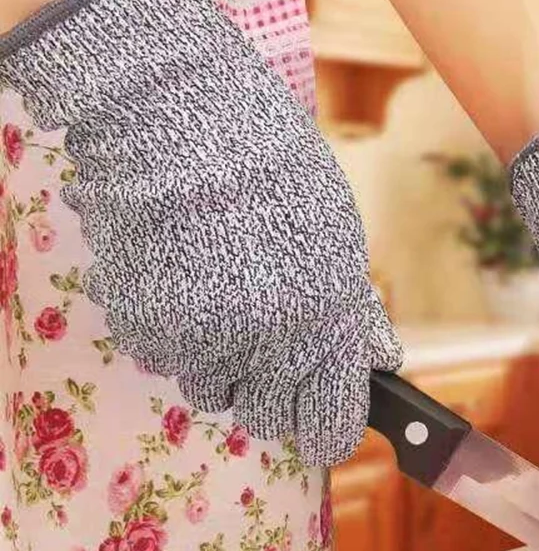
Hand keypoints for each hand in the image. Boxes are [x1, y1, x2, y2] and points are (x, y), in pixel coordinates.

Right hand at [0, 0, 399, 465]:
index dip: (329, 429)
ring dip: (222, 362)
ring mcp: (198, 341)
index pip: (331, 426)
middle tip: (271, 347)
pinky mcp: (144, 327)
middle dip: (274, 392)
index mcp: (322, 324)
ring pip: (213, 391)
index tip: (325, 423)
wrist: (179, 121)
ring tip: (223, 296)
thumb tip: (382, 361)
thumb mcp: (337, 238)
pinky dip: (177, 336)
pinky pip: (167, 359)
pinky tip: (186, 280)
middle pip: (267, 419)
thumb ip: (356, 313)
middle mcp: (263, 345)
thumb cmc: (274, 172)